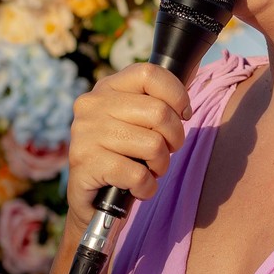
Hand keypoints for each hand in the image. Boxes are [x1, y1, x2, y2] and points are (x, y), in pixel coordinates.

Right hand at [64, 63, 191, 233]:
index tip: (183, 114)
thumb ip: (156, 101)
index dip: (177, 94)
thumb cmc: (123, 156)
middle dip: (174, 138)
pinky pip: (137, 174)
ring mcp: (85, 133)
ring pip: (153, 145)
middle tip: (165, 152)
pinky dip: (147, 186)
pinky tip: (138, 187)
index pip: (150, 73)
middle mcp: (92, 104)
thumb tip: (188, 81)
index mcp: (107, 87)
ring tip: (149, 171)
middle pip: (158, 111)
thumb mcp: (137, 122)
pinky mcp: (85, 163)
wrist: (91, 200)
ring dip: (161, 165)